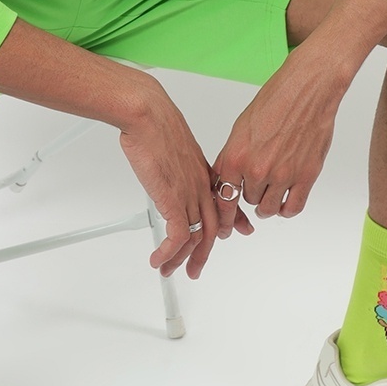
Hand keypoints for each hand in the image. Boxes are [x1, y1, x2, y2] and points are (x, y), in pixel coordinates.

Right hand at [118, 82, 219, 278]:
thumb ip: (176, 162)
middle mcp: (200, 186)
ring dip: (182, 258)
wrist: (148, 115)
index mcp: (203, 173)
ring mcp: (189, 194)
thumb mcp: (173, 146)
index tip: (238, 231)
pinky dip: (169, 252)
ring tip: (169, 269)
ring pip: (196, 236)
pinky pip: (178, 236)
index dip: (233, 220)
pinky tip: (159, 258)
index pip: (224, 203)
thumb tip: (166, 163)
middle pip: (212, 227)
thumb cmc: (157, 124)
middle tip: (195, 268)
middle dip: (204, 252)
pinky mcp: (174, 199)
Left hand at [212, 51, 343, 232]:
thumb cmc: (275, 101)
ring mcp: (283, 175)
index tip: (224, 225)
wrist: (307, 90)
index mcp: (236, 156)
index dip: (223, 215)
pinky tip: (285, 202)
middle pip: (248, 200)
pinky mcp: (306, 176)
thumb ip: (231, 157)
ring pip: (269, 208)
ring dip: (268, 203)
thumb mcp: (240, 128)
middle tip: (258, 184)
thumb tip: (225, 179)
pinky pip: (293, 208)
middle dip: (251, 193)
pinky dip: (287, 209)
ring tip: (271, 193)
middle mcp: (257, 169)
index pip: (224, 198)